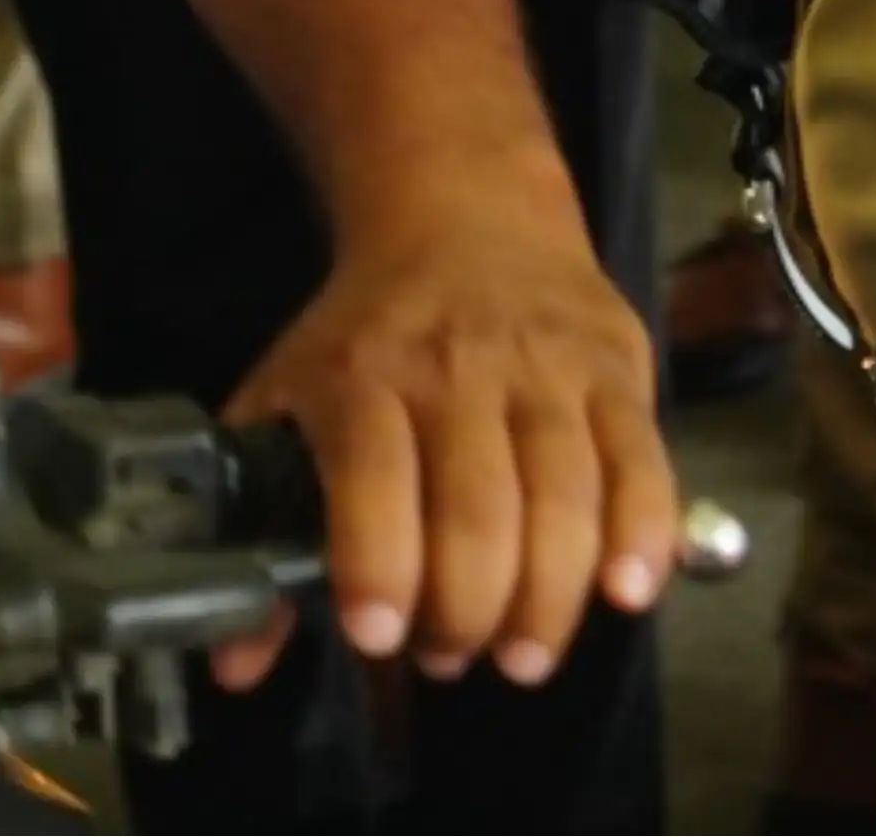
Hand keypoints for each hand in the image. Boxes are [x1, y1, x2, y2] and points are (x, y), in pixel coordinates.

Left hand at [225, 172, 675, 694]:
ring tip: (522, 658)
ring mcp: (546, 367)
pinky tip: (626, 593)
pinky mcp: (616, 369)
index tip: (376, 637)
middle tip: (449, 658)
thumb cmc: (368, 332)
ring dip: (548, 600)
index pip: (373, 475)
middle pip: (477, 509)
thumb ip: (256, 527)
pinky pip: (642, 463)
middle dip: (466, 611)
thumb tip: (233, 665)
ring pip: (564, 498)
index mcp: (363, 373)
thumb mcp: (286, 396)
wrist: (467, 210)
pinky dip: (641, 536)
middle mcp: (458, 366)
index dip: (378, 564)